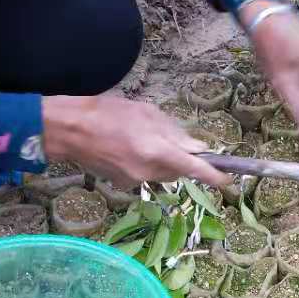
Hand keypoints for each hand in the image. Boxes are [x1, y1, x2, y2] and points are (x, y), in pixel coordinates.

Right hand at [43, 94, 228, 187]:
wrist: (70, 130)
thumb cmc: (108, 112)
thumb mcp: (146, 112)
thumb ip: (174, 132)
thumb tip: (197, 149)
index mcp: (156, 150)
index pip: (194, 169)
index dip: (214, 176)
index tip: (228, 181)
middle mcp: (149, 171)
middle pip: (179, 171)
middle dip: (182, 158)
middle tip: (170, 138)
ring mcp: (135, 181)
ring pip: (164, 173)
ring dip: (163, 159)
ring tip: (141, 138)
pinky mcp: (124, 185)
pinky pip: (146, 175)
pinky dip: (146, 163)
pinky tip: (128, 148)